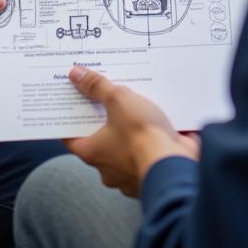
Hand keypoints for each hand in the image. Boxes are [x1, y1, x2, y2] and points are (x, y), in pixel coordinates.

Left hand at [63, 66, 197, 197]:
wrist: (177, 164)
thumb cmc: (142, 136)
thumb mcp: (118, 100)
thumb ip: (96, 86)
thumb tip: (75, 74)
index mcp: (92, 153)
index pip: (70, 137)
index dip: (70, 118)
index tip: (71, 103)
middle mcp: (108, 168)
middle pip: (98, 139)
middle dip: (102, 120)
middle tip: (103, 98)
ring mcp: (130, 173)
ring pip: (123, 147)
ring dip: (128, 130)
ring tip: (133, 105)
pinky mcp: (152, 172)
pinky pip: (146, 153)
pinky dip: (149, 140)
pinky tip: (155, 120)